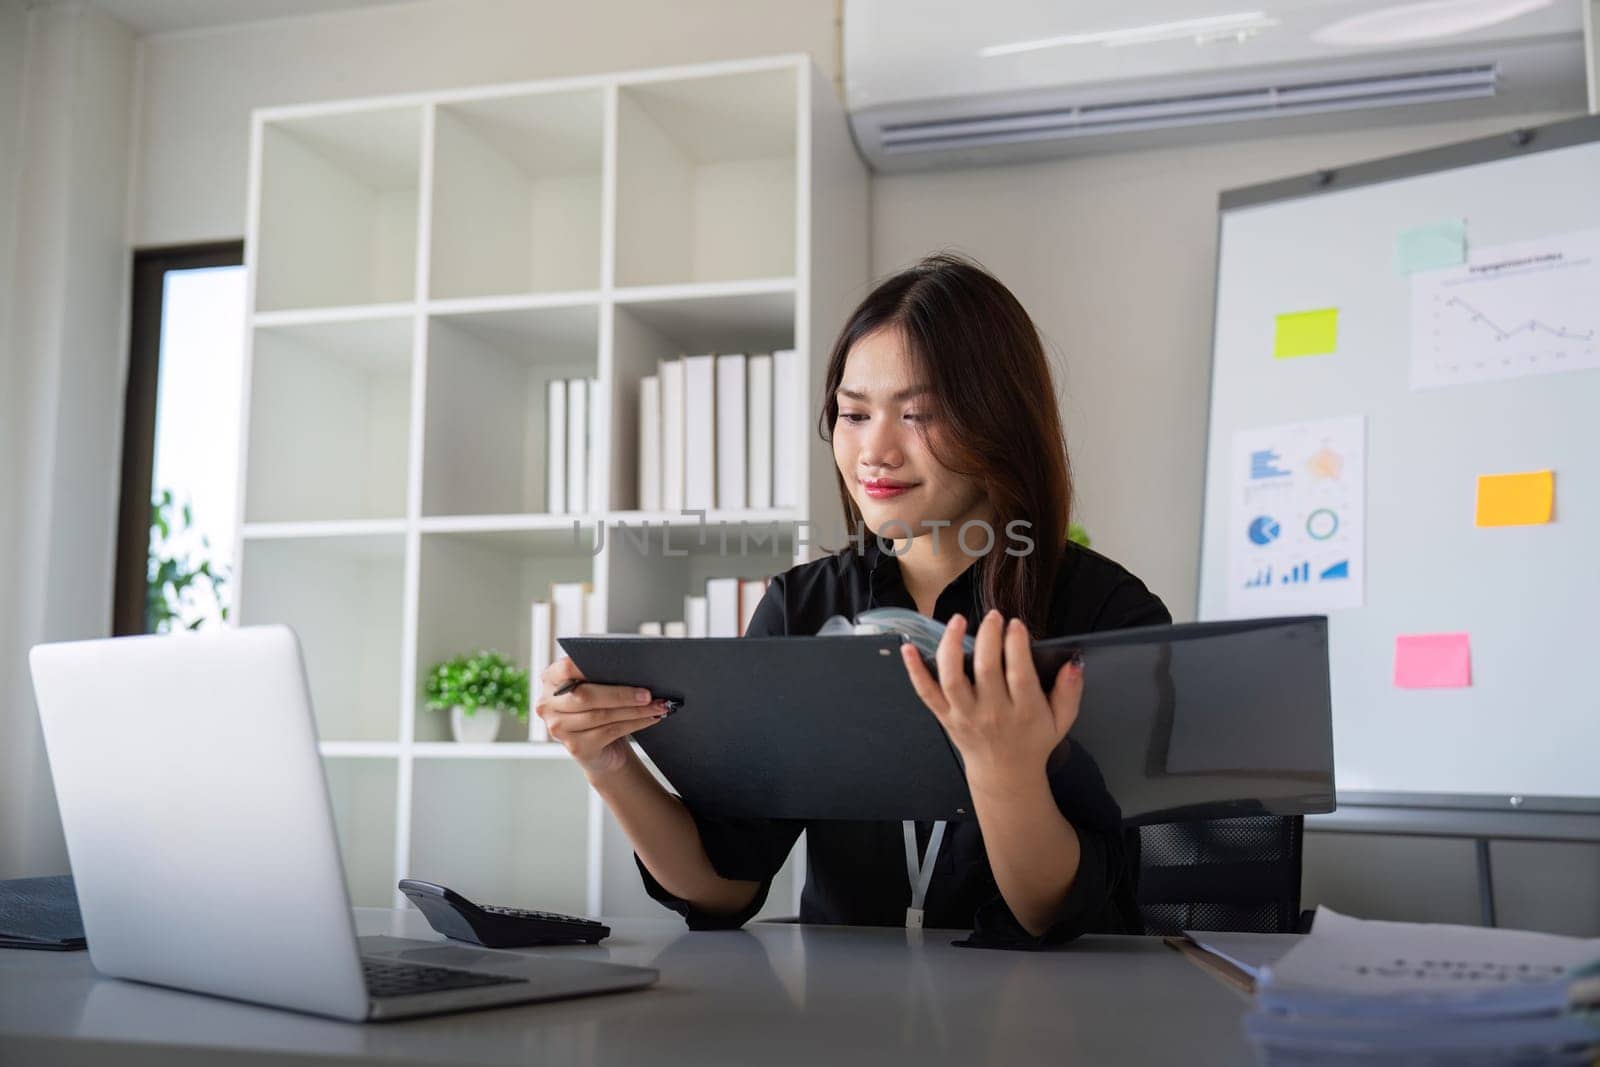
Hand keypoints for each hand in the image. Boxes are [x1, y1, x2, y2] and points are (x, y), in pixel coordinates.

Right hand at [537, 657, 669, 778]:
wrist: (601, 749)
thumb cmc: (599, 708)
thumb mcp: (596, 687)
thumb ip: (601, 675)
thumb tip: (633, 668)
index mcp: (550, 680)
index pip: (566, 668)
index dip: (589, 666)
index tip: (618, 664)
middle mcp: (547, 705)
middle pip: (586, 696)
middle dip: (622, 694)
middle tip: (648, 693)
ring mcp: (558, 728)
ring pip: (601, 715)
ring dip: (634, 710)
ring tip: (657, 705)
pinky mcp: (575, 747)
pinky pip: (609, 731)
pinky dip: (634, 723)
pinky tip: (650, 718)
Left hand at [900, 609, 1083, 788]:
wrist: (1005, 774)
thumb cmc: (1033, 741)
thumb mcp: (1062, 719)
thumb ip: (1070, 690)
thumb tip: (1074, 663)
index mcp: (1025, 711)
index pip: (1019, 673)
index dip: (1016, 644)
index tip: (1016, 625)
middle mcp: (993, 713)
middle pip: (985, 669)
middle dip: (988, 637)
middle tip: (993, 617)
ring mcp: (965, 715)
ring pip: (952, 678)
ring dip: (951, 646)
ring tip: (957, 621)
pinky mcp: (945, 717)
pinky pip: (926, 693)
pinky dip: (915, 671)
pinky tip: (908, 648)